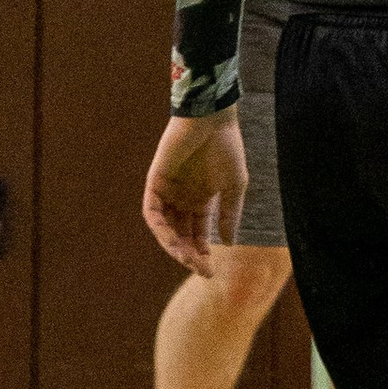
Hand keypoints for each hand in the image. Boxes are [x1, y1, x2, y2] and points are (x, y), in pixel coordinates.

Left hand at [142, 111, 247, 269]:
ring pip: (166, 228)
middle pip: (181, 235)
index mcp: (201, 199)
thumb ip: (230, 214)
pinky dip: (160, 229)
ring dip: (174, 246)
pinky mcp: (155, 182)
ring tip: (187, 260)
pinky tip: (171, 242)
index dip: (202, 253)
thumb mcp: (234, 186)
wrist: (212, 118)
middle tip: (200, 269)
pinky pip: (152, 213)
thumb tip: (228, 244)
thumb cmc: (227, 147)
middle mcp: (182, 198)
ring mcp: (168, 192)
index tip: (210, 271)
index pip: (198, 234)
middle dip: (189, 254)